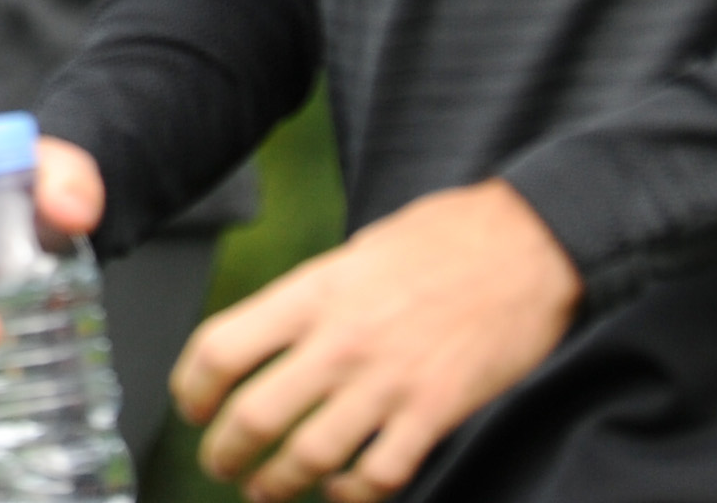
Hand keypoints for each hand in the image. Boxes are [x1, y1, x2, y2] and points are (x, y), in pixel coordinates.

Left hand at [174, 180, 579, 501]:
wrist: (525, 246)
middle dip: (226, 452)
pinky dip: (350, 495)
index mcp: (313, 292)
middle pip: (254, 415)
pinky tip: (341, 491)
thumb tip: (277, 337)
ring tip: (266, 489)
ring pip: (309, 455)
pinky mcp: (434, 411)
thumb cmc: (443, 239)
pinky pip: (377, 475)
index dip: (192, 388)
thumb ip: (314, 297)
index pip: (221, 348)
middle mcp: (341, 340)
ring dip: (278, 483)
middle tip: (221, 464)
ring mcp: (387, 381)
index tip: (192, 407)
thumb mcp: (358, 252)